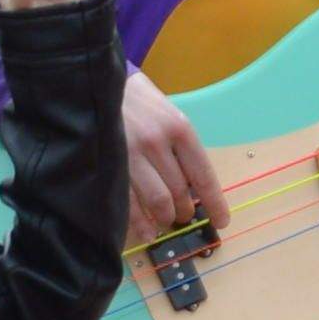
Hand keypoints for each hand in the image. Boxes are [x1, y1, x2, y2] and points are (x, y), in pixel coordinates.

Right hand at [119, 70, 222, 245]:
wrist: (97, 86)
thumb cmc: (138, 103)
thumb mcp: (168, 115)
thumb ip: (180, 148)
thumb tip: (193, 187)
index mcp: (179, 129)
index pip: (203, 174)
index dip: (214, 202)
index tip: (222, 221)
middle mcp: (158, 142)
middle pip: (180, 191)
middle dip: (184, 211)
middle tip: (182, 216)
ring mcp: (131, 154)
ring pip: (158, 201)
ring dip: (165, 218)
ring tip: (165, 222)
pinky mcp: (110, 165)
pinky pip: (130, 203)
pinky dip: (140, 223)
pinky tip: (147, 233)